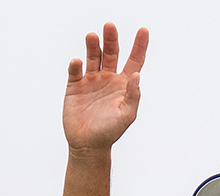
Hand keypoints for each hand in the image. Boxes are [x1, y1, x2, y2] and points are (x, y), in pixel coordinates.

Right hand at [63, 23, 148, 152]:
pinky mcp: (75, 86)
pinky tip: (77, 62)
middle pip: (112, 52)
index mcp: (124, 84)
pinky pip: (75, 71)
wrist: (88, 145)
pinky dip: (76, 65)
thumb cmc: (110, 132)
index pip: (134, 60)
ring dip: (93, 46)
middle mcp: (108, 78)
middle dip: (112, 39)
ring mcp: (91, 80)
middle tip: (110, 26)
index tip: (144, 30)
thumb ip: (133, 95)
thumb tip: (137, 75)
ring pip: (93, 57)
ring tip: (92, 36)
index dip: (139, 45)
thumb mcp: (126, 115)